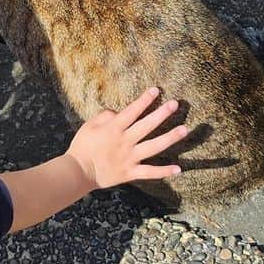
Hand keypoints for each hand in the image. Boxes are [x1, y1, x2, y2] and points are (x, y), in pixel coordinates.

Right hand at [65, 88, 185, 189]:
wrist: (78, 171)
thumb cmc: (82, 146)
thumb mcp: (89, 125)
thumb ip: (105, 116)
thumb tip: (120, 112)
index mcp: (114, 128)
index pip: (132, 111)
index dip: (144, 100)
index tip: (156, 90)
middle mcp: (125, 142)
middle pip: (147, 126)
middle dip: (162, 114)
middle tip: (175, 104)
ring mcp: (129, 158)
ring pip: (153, 147)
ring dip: (170, 138)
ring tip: (184, 130)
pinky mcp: (130, 172)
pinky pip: (149, 172)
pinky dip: (164, 171)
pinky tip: (178, 169)